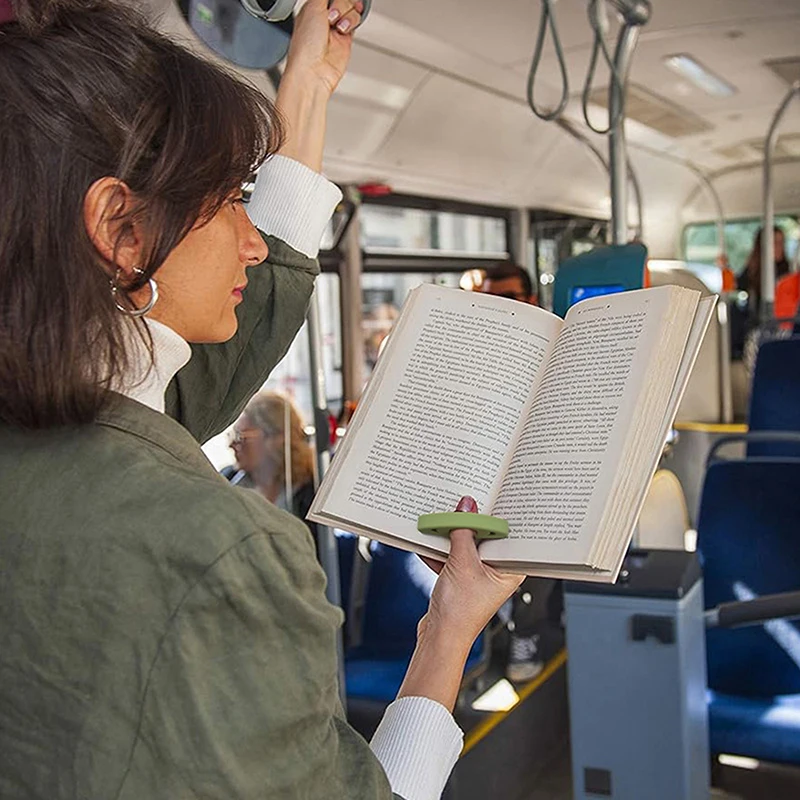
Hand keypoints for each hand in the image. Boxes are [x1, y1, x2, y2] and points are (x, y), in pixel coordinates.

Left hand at [282, 0, 362, 97]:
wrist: (314, 70)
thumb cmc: (306, 45)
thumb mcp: (312, 7)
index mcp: (312, 6)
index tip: (331, 2)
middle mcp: (324, 16)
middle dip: (341, 4)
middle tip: (331, 16)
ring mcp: (336, 26)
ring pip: (351, 7)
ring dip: (346, 13)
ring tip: (337, 26)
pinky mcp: (347, 37)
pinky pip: (356, 21)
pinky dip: (352, 22)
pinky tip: (343, 30)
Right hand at [420, 496, 523, 648]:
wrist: (438, 638)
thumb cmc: (460, 612)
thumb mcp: (462, 563)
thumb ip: (463, 531)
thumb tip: (467, 507)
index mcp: (510, 570)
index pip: (509, 534)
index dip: (500, 515)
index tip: (490, 496)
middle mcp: (498, 572)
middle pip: (486, 537)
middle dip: (471, 523)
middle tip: (462, 505)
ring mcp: (478, 576)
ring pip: (467, 545)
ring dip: (452, 535)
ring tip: (441, 521)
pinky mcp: (460, 579)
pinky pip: (452, 556)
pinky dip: (442, 549)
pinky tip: (430, 538)